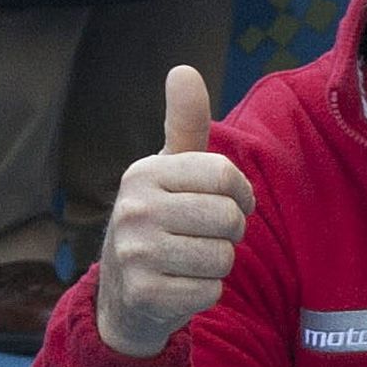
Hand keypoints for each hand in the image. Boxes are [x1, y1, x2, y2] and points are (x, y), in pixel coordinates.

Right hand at [96, 66, 255, 358]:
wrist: (124, 296)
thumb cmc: (160, 222)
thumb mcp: (168, 172)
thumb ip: (184, 126)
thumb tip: (184, 70)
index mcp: (144, 173)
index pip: (224, 175)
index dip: (243, 195)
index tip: (234, 204)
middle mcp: (134, 209)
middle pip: (229, 219)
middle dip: (231, 234)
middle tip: (207, 238)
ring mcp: (135, 254)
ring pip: (223, 258)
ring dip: (218, 265)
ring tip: (191, 261)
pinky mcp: (145, 295)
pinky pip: (211, 291)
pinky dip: (206, 292)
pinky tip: (181, 286)